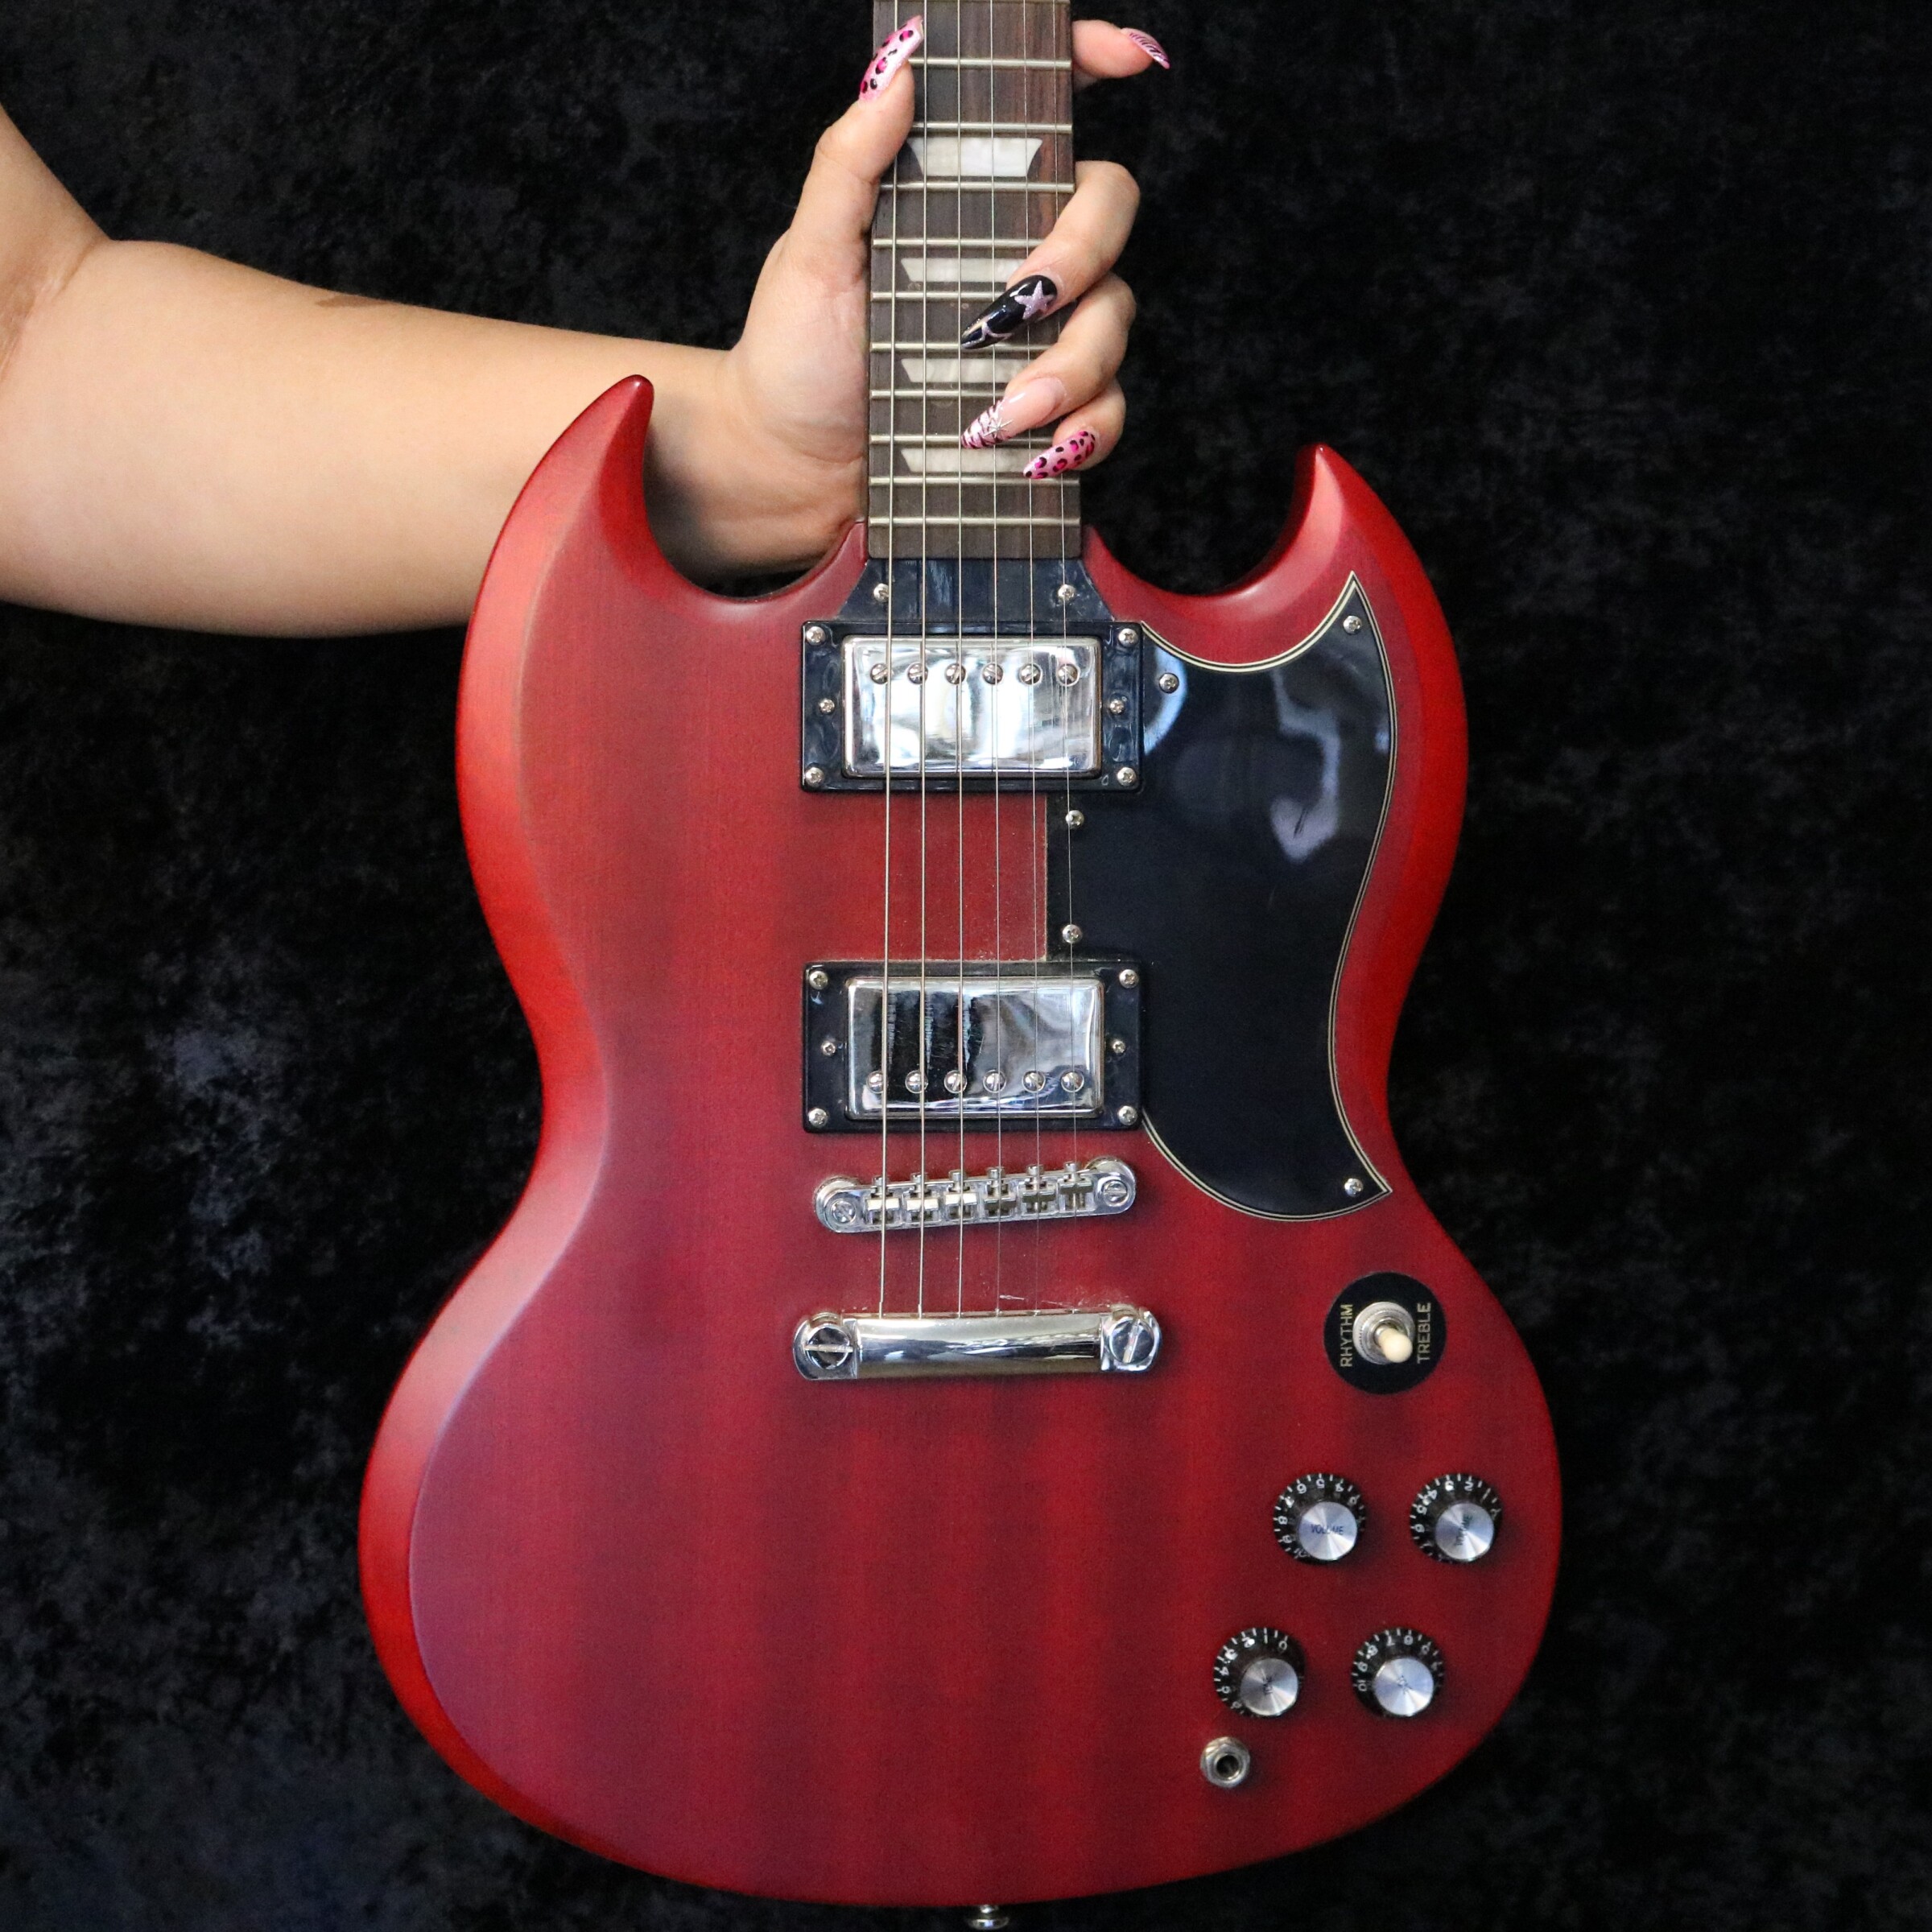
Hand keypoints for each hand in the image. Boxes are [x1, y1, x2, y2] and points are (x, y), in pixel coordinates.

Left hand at [663, 18, 1166, 577]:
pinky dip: (1085, 431)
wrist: (792, 468)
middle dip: (1078, 259)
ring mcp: (1037, 331)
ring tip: (1000, 415)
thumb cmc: (795, 356)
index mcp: (965, 195)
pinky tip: (1036, 451)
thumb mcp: (812, 252)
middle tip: (1013, 310)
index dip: (1096, 61)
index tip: (1125, 60)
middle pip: (1107, 212)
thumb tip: (898, 69)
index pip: (1047, 111)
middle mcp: (1013, 251)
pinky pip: (1107, 409)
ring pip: (1114, 318)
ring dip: (1070, 367)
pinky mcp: (1045, 409)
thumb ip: (850, 161)